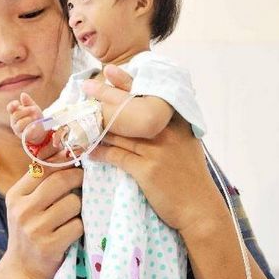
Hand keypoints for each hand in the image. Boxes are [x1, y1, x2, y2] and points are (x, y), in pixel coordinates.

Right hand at [4, 156, 83, 278]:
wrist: (22, 268)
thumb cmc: (29, 230)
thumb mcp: (25, 204)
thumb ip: (40, 182)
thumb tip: (66, 153)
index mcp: (15, 195)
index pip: (44, 168)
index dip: (65, 162)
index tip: (77, 161)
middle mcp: (22, 210)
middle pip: (61, 181)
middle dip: (78, 178)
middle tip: (84, 180)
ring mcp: (35, 229)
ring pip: (73, 203)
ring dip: (79, 208)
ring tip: (72, 215)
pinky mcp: (49, 245)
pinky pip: (77, 225)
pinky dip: (79, 227)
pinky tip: (71, 232)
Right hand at [7, 92, 44, 142]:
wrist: (41, 130)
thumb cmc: (35, 117)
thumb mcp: (33, 108)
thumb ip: (28, 102)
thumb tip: (23, 94)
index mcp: (15, 113)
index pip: (10, 108)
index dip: (12, 105)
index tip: (17, 103)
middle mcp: (14, 121)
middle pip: (16, 115)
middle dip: (25, 111)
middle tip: (34, 109)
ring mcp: (18, 129)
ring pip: (19, 124)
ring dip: (28, 119)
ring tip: (35, 118)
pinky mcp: (23, 136)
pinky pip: (25, 132)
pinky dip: (30, 129)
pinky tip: (34, 125)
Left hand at [84, 65, 226, 235]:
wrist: (199, 208)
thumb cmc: (191, 179)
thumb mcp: (186, 146)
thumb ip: (171, 130)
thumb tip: (148, 120)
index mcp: (176, 123)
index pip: (149, 97)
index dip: (127, 82)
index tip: (109, 70)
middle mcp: (166, 132)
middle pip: (129, 110)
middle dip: (104, 97)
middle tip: (86, 87)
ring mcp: (156, 149)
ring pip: (119, 133)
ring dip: (96, 127)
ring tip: (79, 121)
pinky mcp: (146, 169)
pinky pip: (116, 156)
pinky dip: (101, 153)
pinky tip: (89, 151)